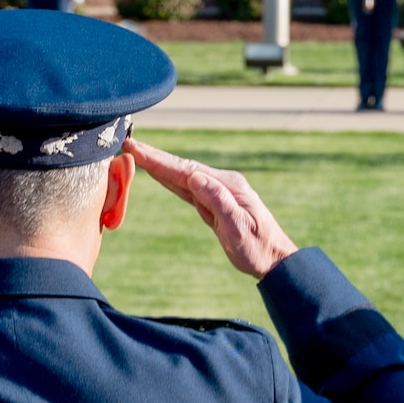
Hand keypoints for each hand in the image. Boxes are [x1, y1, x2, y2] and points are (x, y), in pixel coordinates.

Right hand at [125, 140, 298, 279]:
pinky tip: (159, 174)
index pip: (186, 170)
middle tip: (129, 144)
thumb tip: (194, 177)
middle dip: (154, 157)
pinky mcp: (214, 203)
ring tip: (137, 153)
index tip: (138, 149)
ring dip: (159, 165)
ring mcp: (218, 192)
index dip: (160, 161)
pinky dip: (170, 180)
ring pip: (182, 176)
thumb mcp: (239, 227)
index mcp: (227, 186)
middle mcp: (222, 184)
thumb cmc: (258, 247)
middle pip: (181, 168)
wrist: (274, 259)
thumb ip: (218, 201)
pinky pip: (187, 189)